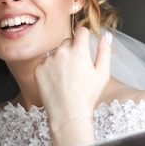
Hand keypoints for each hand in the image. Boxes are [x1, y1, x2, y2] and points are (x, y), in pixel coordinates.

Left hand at [34, 26, 111, 145]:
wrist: (68, 114)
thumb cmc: (87, 96)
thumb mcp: (102, 73)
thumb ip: (104, 51)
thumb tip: (106, 35)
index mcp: (79, 52)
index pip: (81, 30)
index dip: (84, 36)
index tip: (84, 44)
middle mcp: (62, 53)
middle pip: (68, 40)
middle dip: (73, 48)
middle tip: (77, 67)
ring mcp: (48, 60)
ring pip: (56, 51)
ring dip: (61, 57)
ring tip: (66, 76)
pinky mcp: (38, 69)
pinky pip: (45, 61)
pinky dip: (50, 67)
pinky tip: (57, 80)